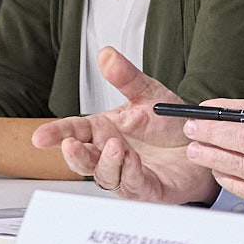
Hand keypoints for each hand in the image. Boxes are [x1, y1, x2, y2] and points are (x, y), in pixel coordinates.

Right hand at [34, 49, 212, 203]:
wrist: (203, 143)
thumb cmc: (170, 124)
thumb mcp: (148, 93)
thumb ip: (126, 77)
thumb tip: (107, 55)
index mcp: (104, 130)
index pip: (73, 131)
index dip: (55, 134)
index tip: (40, 137)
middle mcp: (110, 153)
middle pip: (82, 159)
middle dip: (73, 154)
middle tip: (71, 144)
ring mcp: (125, 172)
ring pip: (103, 175)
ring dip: (105, 162)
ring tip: (115, 146)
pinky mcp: (145, 188)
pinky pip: (132, 184)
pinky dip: (130, 172)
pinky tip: (132, 159)